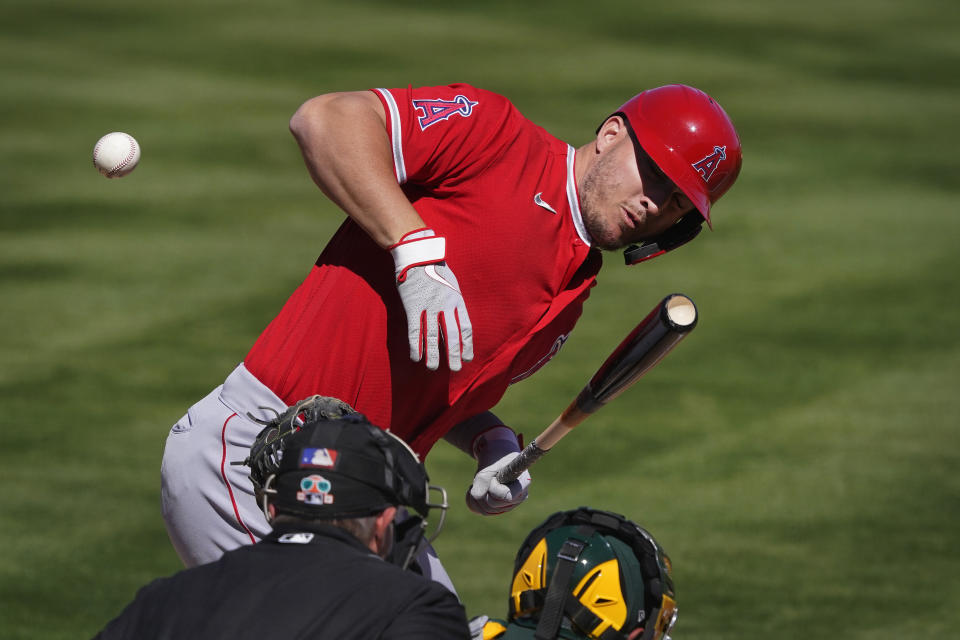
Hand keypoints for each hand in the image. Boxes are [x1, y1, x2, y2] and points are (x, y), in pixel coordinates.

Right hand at [390, 229, 473, 370]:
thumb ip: (454, 301)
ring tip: (433, 368)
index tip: (467, 357)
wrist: (417, 255)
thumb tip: (456, 319)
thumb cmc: (435, 269)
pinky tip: (416, 357)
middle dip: (454, 354)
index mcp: (457, 300)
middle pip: (452, 334)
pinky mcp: (413, 306)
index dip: (467, 344)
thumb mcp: (451, 283)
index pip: (465, 327)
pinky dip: (416, 345)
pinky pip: (415, 330)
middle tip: (455, 369)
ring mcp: (429, 306)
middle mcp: (445, 305)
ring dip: (433, 354)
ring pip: (432, 336)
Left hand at [466, 452, 531, 514]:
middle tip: (484, 477)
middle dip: (483, 490)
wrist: (496, 458)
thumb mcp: (490, 466)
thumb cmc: (496, 460)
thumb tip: (476, 496)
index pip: (505, 496)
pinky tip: (475, 489)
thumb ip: (483, 480)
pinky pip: (479, 511)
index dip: (494, 487)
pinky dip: (472, 500)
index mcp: (523, 485)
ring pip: (485, 510)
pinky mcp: (497, 509)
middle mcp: (518, 498)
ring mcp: (508, 506)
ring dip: (475, 495)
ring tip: (478, 482)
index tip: (494, 476)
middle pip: (493, 505)